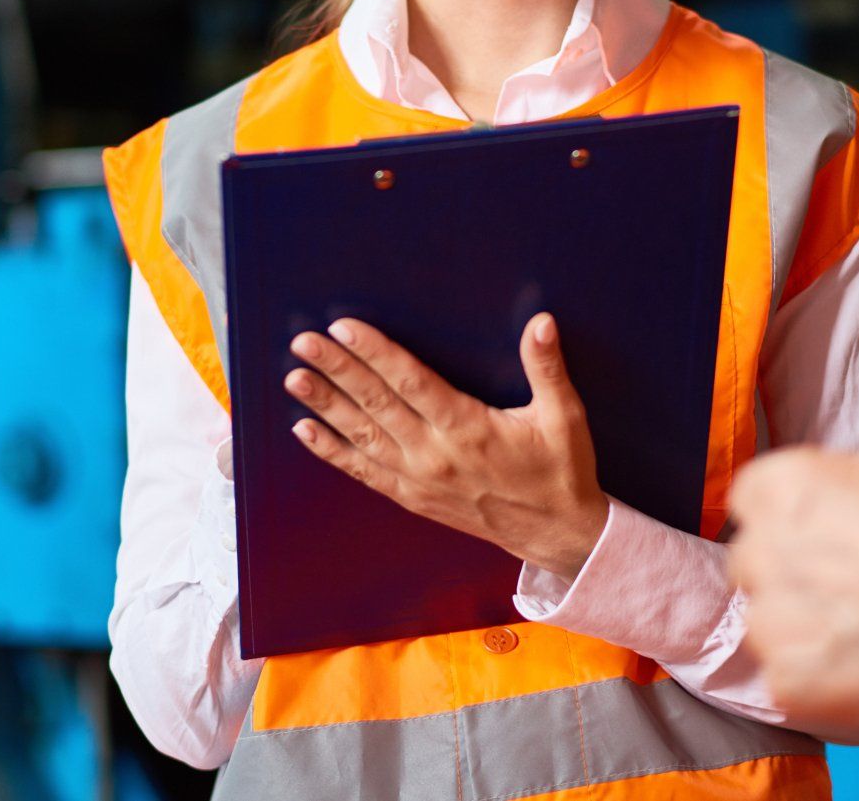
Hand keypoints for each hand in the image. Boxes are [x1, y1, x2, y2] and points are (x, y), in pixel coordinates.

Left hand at [284, 313, 608, 579]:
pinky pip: (365, 473)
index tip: (343, 327)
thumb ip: (547, 368)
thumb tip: (540, 323)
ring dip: (326, 407)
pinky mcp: (412, 498)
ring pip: (362, 437)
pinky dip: (332, 452)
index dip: (375, 353)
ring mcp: (419, 480)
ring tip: (295, 379)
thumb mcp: (564, 416)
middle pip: (376, 404)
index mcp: (468, 429)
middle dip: (337, 371)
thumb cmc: (560, 471)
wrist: (557, 534)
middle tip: (303, 343)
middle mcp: (435, 455)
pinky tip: (305, 432)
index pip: (411, 381)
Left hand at [727, 444, 858, 744]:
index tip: (826, 532)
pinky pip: (795, 682)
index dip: (794, 516)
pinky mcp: (790, 686)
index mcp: (784, 487)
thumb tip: (857, 489)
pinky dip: (827, 684)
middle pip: (757, 562)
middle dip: (795, 573)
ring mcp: (772, 624)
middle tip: (855, 589)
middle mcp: (762, 551)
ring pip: (772, 626)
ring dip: (808, 630)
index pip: (755, 497)